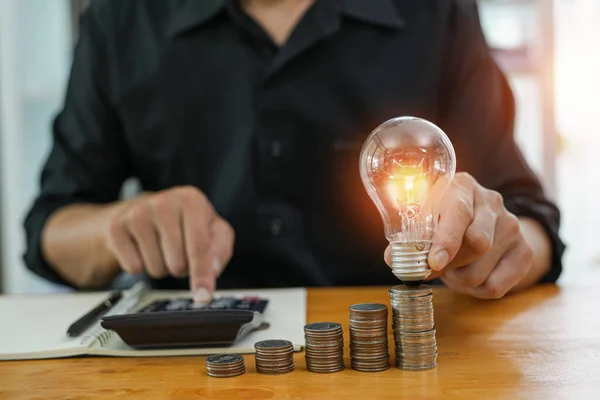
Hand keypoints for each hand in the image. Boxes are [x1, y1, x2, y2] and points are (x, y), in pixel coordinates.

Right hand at [103, 186, 233, 301]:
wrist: (143, 209)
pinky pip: (133, 268)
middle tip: (179, 252)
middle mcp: (164, 202)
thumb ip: (219, 250)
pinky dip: (141, 266)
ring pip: (156, 269)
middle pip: (178, 262)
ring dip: (162, 267)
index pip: (199, 245)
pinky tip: (143, 248)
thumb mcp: (212, 229)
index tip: (203, 297)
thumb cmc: (183, 222)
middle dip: (181, 268)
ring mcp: (137, 213)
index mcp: (191, 200)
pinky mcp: (116, 227)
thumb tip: (212, 270)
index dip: (203, 275)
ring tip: (161, 248)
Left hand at [384, 172, 532, 298]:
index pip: (459, 213)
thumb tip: (393, 259)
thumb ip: (408, 237)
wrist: (485, 222)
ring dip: (458, 280)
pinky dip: (474, 291)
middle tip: (434, 268)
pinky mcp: (524, 251)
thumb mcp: (425, 218)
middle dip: (449, 265)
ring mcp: (512, 226)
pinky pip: (495, 287)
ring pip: (481, 271)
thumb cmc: (443, 219)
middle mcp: (491, 201)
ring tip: (452, 269)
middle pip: (476, 243)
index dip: (446, 240)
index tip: (434, 261)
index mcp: (462, 186)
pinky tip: (469, 276)